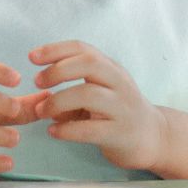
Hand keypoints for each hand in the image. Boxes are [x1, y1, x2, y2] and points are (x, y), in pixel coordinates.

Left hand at [31, 40, 168, 172]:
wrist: (155, 138)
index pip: (84, 49)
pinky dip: (67, 130)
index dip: (56, 49)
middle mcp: (119, 83)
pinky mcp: (121, 134)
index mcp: (111, 69)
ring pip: (89, 95)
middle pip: (89, 64)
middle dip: (58, 70)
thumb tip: (38, 96)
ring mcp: (122, 108)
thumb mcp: (101, 92)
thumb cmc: (119, 112)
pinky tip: (53, 132)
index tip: (32, 57)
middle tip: (38, 82)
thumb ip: (73, 89)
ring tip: (42, 111)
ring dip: (59, 101)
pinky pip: (91, 129)